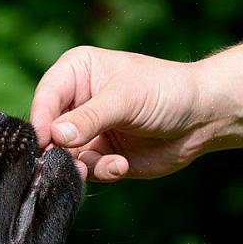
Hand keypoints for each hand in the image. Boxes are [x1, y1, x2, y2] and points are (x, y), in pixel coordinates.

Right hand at [30, 46, 209, 180]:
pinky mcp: (99, 155)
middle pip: (48, 130)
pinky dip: (102, 171)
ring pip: (65, 155)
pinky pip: (87, 170)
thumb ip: (89, 118)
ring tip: (109, 164)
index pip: (46, 96)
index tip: (45, 141)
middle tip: (73, 162)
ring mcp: (86, 131)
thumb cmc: (166, 92)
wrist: (201, 119)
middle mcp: (76, 102)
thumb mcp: (125, 99)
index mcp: (76, 72)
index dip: (42, 119)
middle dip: (59, 149)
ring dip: (82, 165)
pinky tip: (121, 165)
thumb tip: (55, 136)